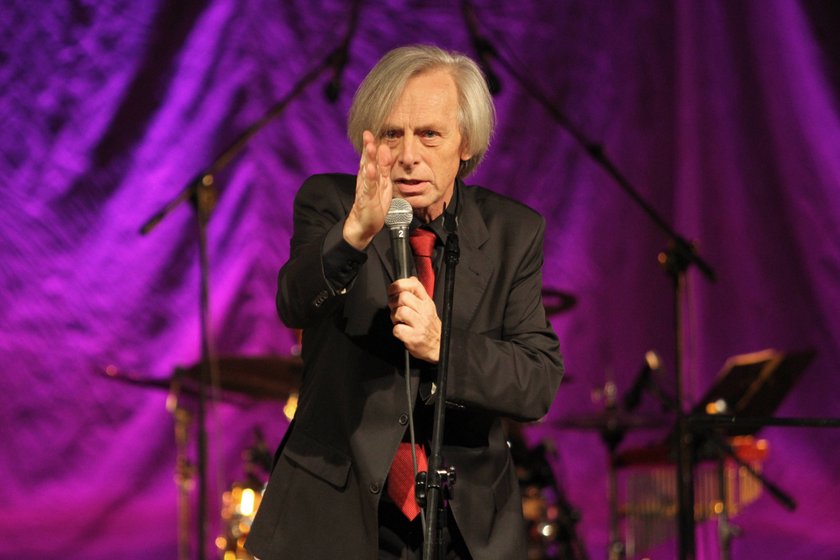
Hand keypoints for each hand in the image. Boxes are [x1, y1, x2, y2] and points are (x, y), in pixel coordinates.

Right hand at [343, 130, 394, 249]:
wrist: (364, 224)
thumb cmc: (374, 203)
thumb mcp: (383, 183)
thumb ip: (384, 167)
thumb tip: (384, 148)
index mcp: (370, 175)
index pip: (370, 158)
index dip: (370, 145)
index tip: (370, 132)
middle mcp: (366, 180)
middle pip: (366, 161)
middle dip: (367, 148)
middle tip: (368, 135)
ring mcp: (366, 189)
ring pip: (367, 172)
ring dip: (367, 159)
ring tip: (369, 147)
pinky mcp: (367, 199)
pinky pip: (369, 187)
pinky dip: (369, 178)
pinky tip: (370, 169)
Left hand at [388, 277, 440, 362]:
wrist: (439, 346)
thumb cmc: (430, 327)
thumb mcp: (427, 307)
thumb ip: (418, 294)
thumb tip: (411, 279)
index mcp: (426, 302)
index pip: (414, 284)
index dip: (399, 284)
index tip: (393, 290)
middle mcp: (424, 311)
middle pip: (403, 297)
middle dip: (393, 302)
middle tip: (395, 309)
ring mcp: (419, 324)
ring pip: (399, 311)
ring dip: (394, 317)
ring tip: (399, 321)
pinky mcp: (413, 337)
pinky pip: (397, 329)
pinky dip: (396, 331)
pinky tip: (402, 331)